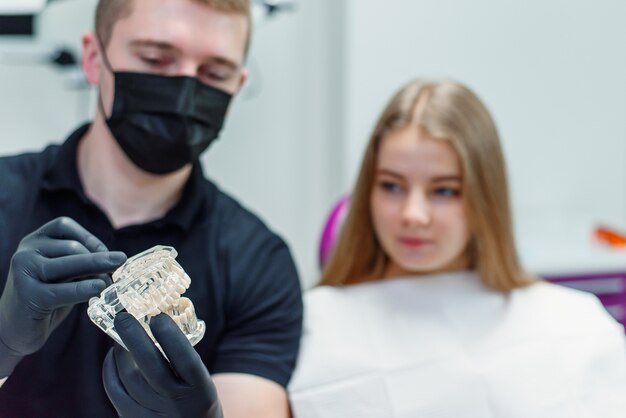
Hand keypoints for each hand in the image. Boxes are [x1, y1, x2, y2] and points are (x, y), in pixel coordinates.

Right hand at [0, 217, 125, 376]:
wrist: (12, 329)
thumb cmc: (45, 298)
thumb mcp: (63, 273)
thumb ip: (80, 262)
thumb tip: (116, 259)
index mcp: (34, 240)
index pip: (64, 225)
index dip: (90, 238)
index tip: (108, 254)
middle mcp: (25, 251)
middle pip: (71, 247)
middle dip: (99, 259)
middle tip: (119, 267)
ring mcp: (24, 272)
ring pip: (69, 263)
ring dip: (96, 271)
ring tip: (109, 282)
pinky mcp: (28, 295)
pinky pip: (63, 290)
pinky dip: (84, 289)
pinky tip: (98, 289)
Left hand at [103, 312, 221, 417]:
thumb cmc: (195, 400)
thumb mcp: (201, 381)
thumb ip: (183, 358)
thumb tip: (157, 321)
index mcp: (200, 392)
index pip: (186, 360)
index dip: (171, 337)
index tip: (158, 317)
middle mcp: (177, 405)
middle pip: (152, 368)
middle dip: (135, 338)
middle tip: (124, 317)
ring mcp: (153, 415)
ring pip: (129, 378)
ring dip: (121, 351)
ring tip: (121, 333)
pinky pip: (115, 391)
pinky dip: (111, 369)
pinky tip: (113, 356)